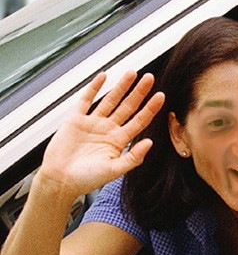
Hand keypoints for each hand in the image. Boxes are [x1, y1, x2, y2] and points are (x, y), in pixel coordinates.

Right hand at [38, 71, 164, 202]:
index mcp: (118, 141)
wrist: (58, 182)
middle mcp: (108, 129)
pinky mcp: (75, 120)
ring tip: (132, 72)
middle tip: (150, 77)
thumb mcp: (114, 171)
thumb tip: (150, 143)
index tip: (161, 96)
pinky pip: (86, 100)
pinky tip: (103, 77)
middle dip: (139, 92)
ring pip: (110, 100)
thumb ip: (133, 157)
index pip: (139, 120)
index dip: (150, 108)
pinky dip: (94, 88)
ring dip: (121, 86)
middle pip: (128, 106)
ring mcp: (93, 123)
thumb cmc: (85, 180)